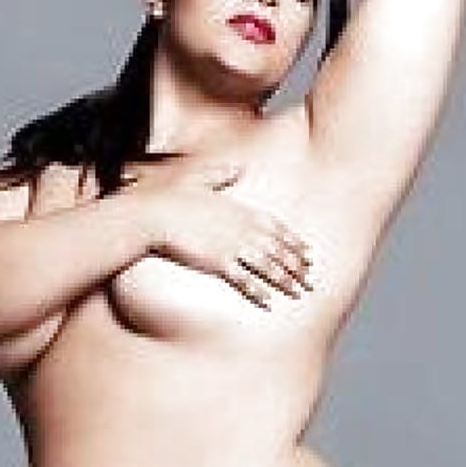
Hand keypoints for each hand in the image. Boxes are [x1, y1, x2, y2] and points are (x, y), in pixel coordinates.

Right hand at [123, 156, 313, 307]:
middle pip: (277, 248)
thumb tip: (236, 165)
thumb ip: (222, 173)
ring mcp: (231, 245)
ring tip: (297, 292)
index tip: (307, 253)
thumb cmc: (173, 197)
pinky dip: (257, 291)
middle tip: (310, 278)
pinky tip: (268, 301)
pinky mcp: (218, 262)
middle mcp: (241, 228)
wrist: (155, 213)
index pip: (276, 228)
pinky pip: (243, 280)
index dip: (293, 242)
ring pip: (266, 266)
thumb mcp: (201, 178)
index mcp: (240, 210)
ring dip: (284, 280)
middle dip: (296, 265)